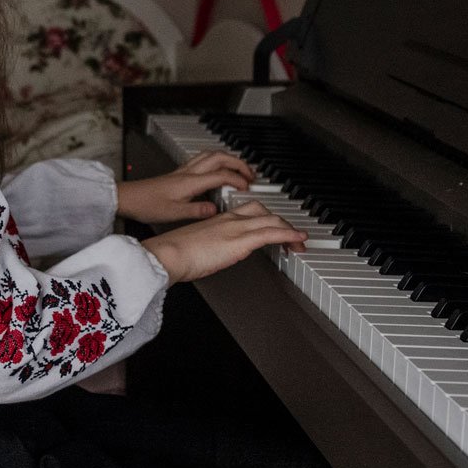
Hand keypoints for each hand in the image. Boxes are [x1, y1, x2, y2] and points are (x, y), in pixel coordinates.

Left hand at [115, 150, 259, 225]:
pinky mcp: (178, 173)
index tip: (247, 187)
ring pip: (210, 155)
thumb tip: (215, 210)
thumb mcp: (173, 214)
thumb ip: (196, 211)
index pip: (221, 175)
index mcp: (189, 182)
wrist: (128, 198)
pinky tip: (217, 169)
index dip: (237, 180)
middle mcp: (187, 172)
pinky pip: (202, 159)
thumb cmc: (146, 204)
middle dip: (238, 163)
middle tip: (251, 174)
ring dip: (228, 159)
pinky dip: (216, 161)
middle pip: (219, 157)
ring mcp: (183, 171)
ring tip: (239, 168)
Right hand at [141, 202, 304, 283]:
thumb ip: (207, 247)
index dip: (264, 218)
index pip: (248, 211)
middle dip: (281, 222)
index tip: (272, 229)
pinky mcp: (240, 241)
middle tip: (290, 236)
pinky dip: (289, 235)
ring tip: (299, 243)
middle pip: (263, 212)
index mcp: (217, 219)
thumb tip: (212, 256)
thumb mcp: (195, 246)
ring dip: (290, 231)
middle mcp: (229, 219)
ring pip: (272, 220)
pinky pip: (272, 233)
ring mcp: (236, 228)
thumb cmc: (173, 253)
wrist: (167, 254)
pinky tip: (298, 240)